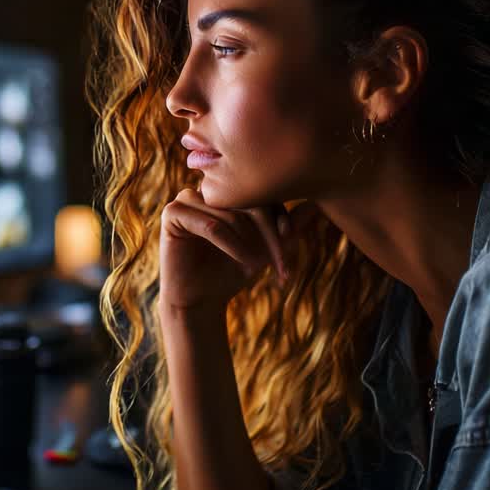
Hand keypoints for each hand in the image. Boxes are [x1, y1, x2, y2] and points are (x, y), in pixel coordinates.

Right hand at [158, 189, 291, 312]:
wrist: (200, 300)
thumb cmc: (232, 271)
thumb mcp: (266, 248)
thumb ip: (287, 227)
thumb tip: (317, 205)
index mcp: (226, 190)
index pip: (260, 192)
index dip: (279, 217)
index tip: (292, 244)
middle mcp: (206, 189)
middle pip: (248, 200)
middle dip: (269, 233)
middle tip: (282, 262)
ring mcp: (187, 198)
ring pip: (232, 214)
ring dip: (251, 243)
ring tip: (260, 266)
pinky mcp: (172, 214)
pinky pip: (210, 225)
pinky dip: (231, 245)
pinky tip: (244, 262)